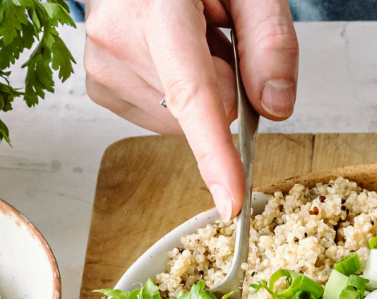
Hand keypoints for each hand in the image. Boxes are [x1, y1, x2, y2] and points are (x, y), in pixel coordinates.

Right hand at [84, 0, 298, 219]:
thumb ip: (272, 40)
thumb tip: (275, 108)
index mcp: (157, 9)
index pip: (192, 94)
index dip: (215, 153)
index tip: (230, 202)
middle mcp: (118, 40)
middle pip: (204, 108)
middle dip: (226, 81)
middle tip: (213, 30)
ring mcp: (103, 67)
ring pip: (185, 120)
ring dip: (201, 87)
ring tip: (187, 36)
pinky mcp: (101, 88)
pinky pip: (164, 120)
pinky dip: (178, 97)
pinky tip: (168, 55)